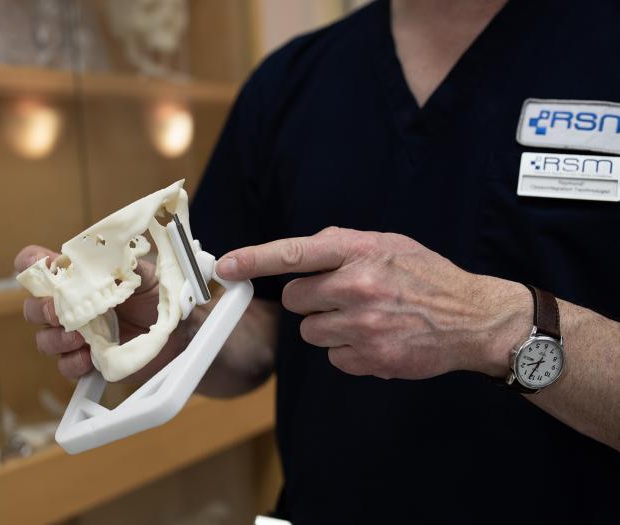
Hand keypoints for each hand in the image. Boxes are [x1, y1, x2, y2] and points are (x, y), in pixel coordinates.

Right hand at [15, 245, 191, 381]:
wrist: (180, 330)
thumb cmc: (160, 298)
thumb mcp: (143, 274)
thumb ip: (118, 265)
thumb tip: (100, 257)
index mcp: (81, 280)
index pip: (42, 267)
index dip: (33, 264)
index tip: (38, 264)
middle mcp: (74, 307)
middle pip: (34, 308)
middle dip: (41, 309)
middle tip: (57, 311)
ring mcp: (79, 335)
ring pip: (46, 339)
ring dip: (56, 339)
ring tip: (77, 337)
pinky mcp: (90, 360)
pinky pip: (67, 366)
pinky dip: (73, 362)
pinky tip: (88, 357)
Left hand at [216, 227, 531, 379]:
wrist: (472, 318)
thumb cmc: (428, 277)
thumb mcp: (389, 244)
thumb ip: (343, 245)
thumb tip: (301, 254)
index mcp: (359, 252)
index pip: (294, 253)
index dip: (254, 258)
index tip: (226, 265)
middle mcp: (358, 287)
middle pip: (295, 299)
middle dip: (310, 299)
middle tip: (341, 296)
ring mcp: (364, 326)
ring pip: (311, 332)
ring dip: (328, 326)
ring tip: (364, 318)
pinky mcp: (371, 359)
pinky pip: (333, 357)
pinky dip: (347, 350)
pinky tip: (375, 338)